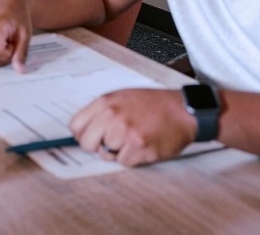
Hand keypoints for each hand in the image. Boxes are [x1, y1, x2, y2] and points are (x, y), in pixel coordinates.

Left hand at [70, 88, 196, 166]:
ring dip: (118, 152)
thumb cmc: (153, 104)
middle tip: (113, 142)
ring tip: (133, 139)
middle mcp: (113, 116)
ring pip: (106, 154)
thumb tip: (83, 129)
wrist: (182, 111)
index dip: (83, 135)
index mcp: (106, 102)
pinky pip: (125, 162)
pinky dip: (133, 157)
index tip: (91, 137)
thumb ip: (101, 111)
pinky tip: (143, 145)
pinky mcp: (140, 147)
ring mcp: (126, 132)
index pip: (76, 125)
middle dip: (98, 146)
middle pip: (87, 143)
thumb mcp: (121, 97)